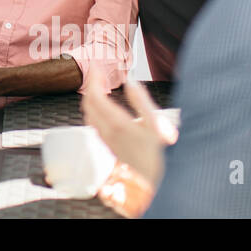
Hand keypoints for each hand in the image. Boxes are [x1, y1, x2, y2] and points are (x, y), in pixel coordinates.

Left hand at [80, 67, 176, 187]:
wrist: (157, 184)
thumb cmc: (161, 157)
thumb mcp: (157, 126)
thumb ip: (142, 102)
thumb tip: (131, 82)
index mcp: (118, 124)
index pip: (95, 96)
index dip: (93, 79)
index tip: (96, 66)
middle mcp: (108, 133)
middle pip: (88, 104)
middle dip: (90, 85)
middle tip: (97, 72)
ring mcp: (107, 141)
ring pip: (89, 114)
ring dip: (90, 96)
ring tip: (99, 84)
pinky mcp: (109, 147)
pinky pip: (94, 123)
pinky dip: (94, 109)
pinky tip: (102, 107)